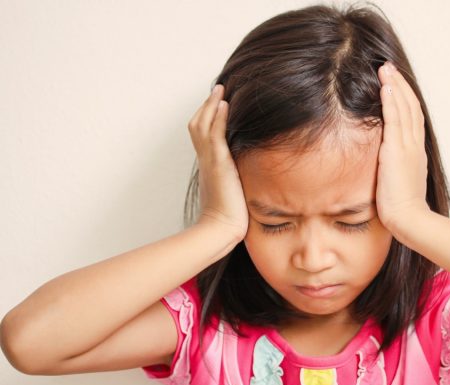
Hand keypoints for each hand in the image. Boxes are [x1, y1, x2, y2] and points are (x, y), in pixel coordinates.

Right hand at [187, 84, 247, 239]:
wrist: (222, 229)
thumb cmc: (231, 216)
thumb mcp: (235, 191)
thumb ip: (238, 178)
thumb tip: (251, 175)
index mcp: (209, 166)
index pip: (204, 136)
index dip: (208, 119)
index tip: (218, 105)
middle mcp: (206, 160)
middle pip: (198, 125)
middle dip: (206, 106)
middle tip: (218, 90)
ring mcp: (210, 161)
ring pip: (203, 125)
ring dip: (211, 105)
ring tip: (220, 90)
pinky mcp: (218, 163)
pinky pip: (215, 134)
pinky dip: (218, 118)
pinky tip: (225, 104)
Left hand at [375, 61, 429, 232]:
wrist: (409, 219)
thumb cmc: (401, 208)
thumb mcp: (399, 182)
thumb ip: (394, 168)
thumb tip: (385, 165)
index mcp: (416, 152)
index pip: (412, 118)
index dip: (405, 99)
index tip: (395, 84)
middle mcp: (415, 145)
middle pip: (411, 107)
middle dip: (400, 86)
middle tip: (389, 68)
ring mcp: (408, 147)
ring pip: (404, 109)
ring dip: (395, 86)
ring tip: (385, 69)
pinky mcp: (397, 151)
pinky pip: (395, 120)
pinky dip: (391, 102)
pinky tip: (385, 87)